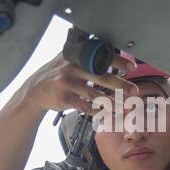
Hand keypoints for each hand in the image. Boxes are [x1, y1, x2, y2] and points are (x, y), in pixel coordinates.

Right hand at [19, 52, 138, 113]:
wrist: (35, 91)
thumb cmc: (57, 75)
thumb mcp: (68, 59)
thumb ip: (86, 56)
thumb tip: (112, 53)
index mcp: (76, 56)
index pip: (100, 56)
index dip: (117, 60)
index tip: (132, 66)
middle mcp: (72, 67)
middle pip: (101, 76)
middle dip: (120, 84)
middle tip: (134, 91)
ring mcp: (67, 83)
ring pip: (95, 94)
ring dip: (113, 102)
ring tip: (125, 107)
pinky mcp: (64, 98)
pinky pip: (85, 107)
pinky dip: (98, 112)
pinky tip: (108, 115)